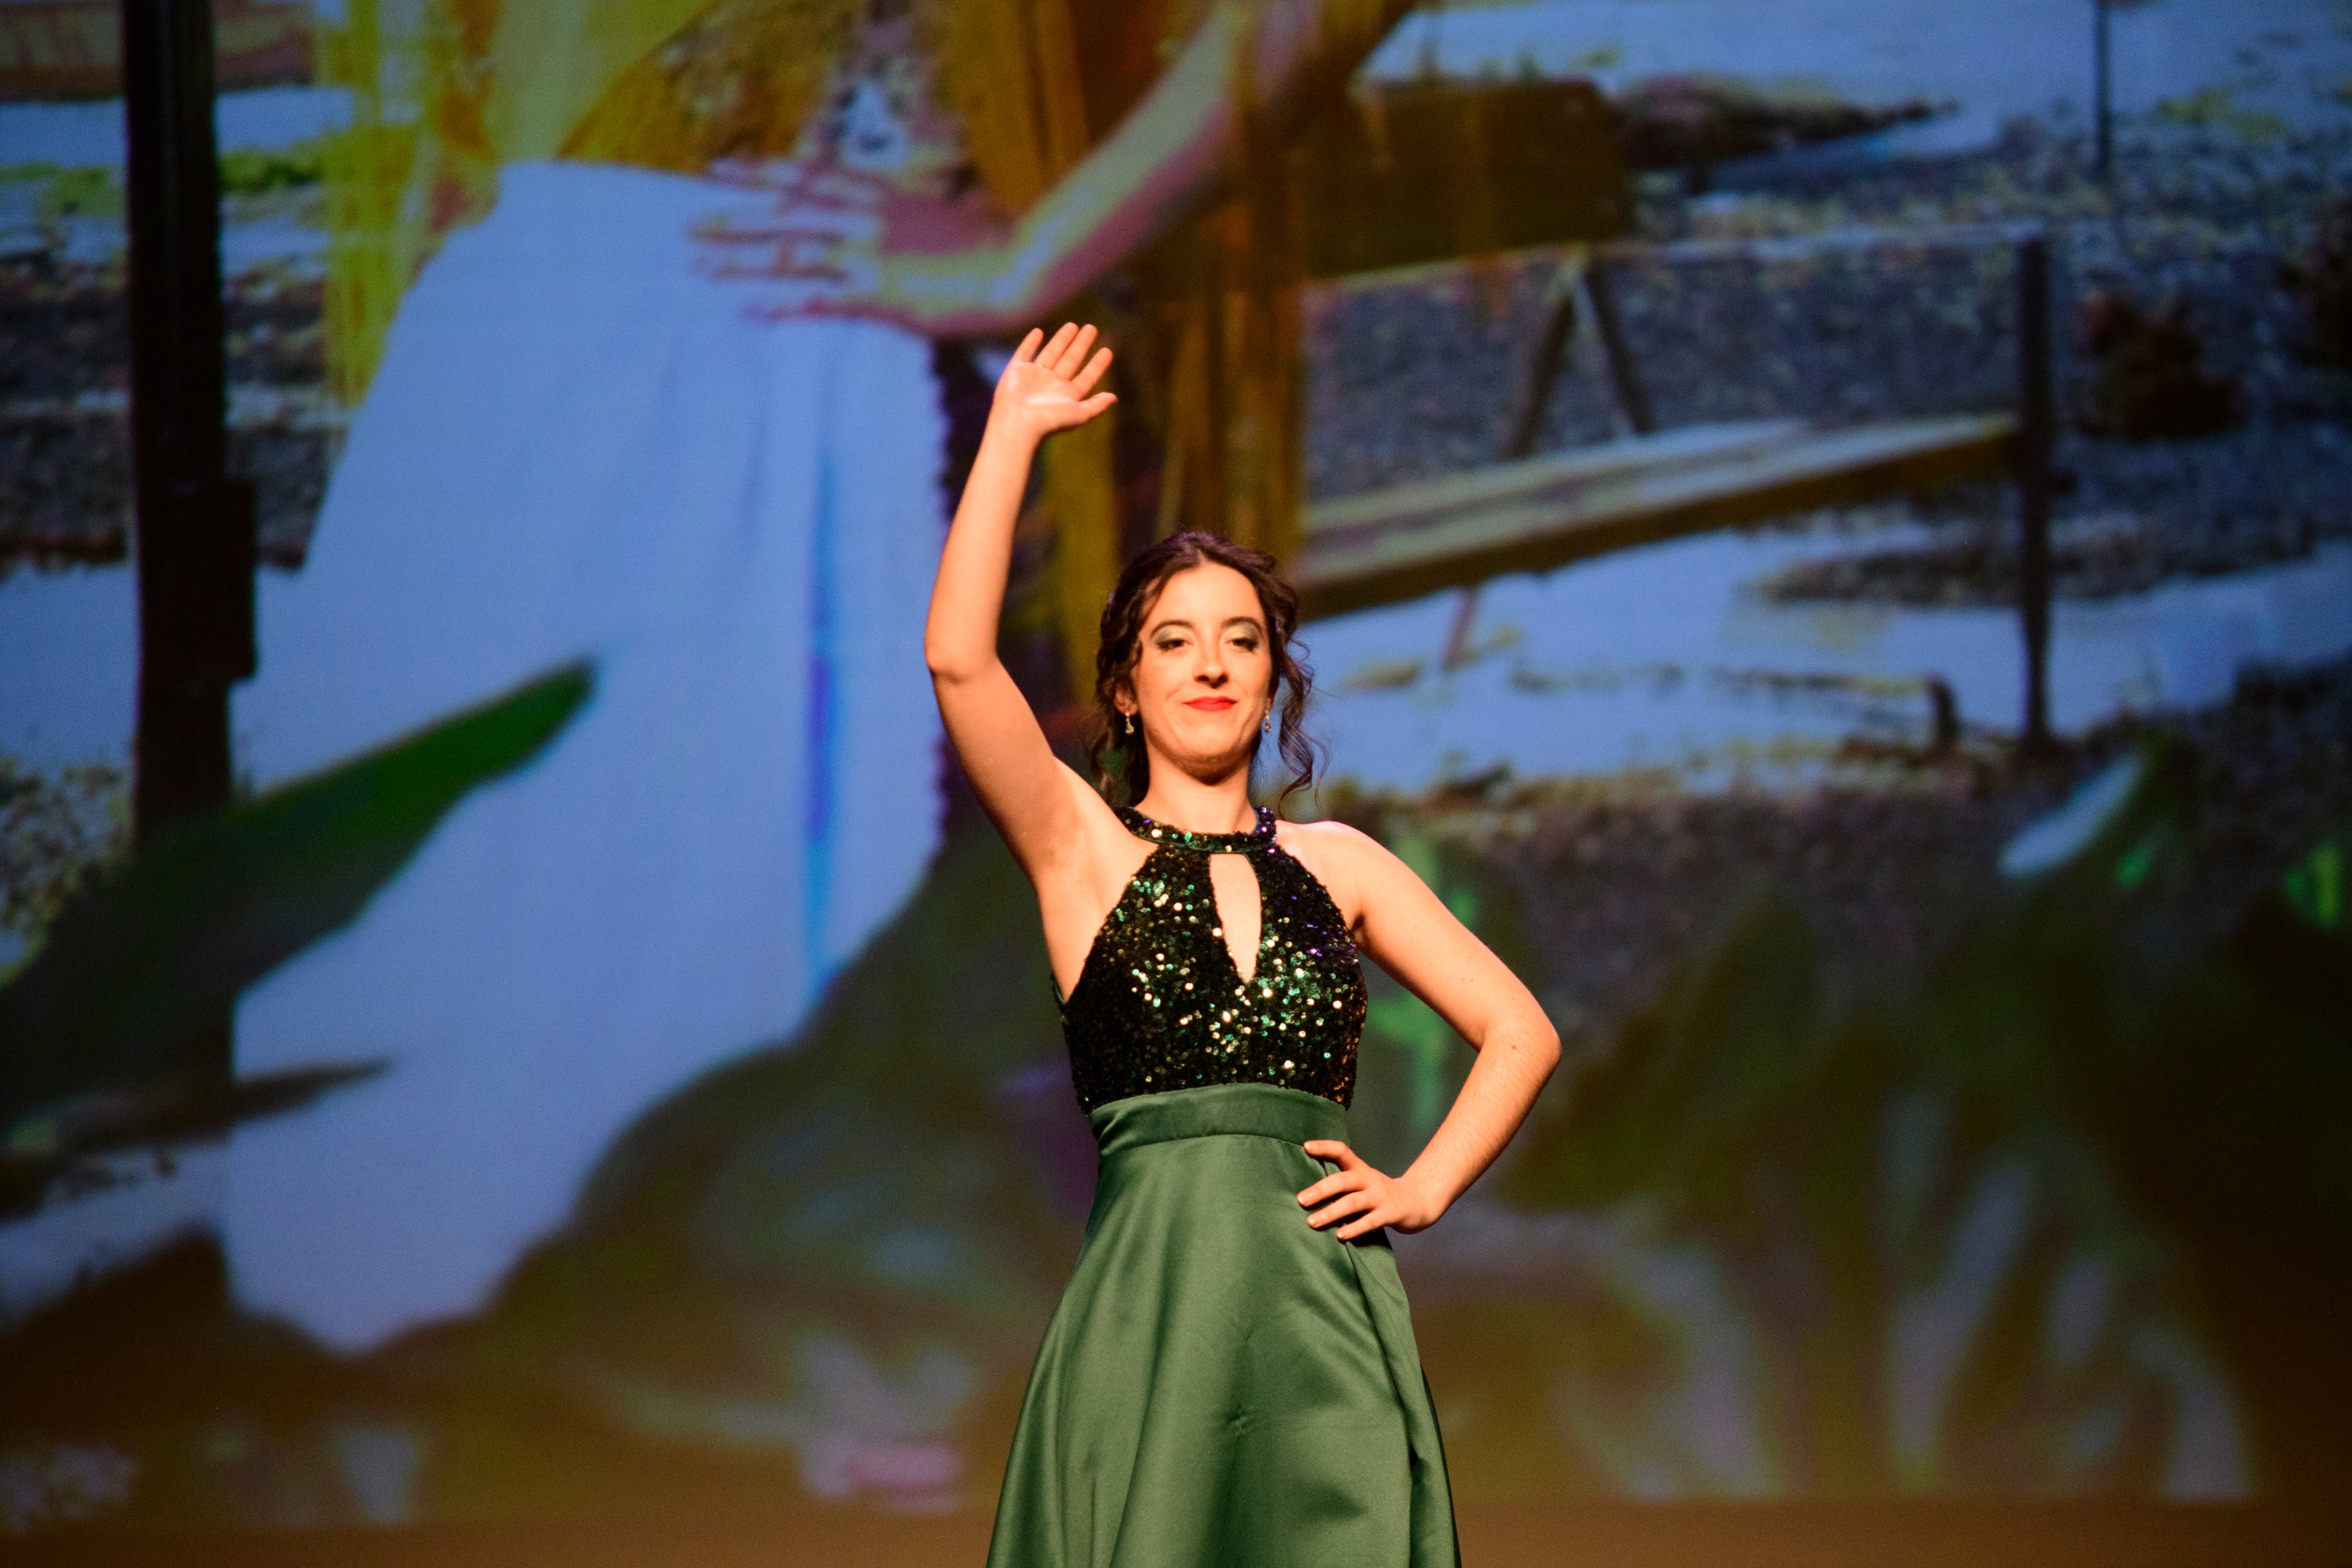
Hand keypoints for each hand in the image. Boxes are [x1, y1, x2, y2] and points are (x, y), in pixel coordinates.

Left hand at [692, 158, 1018, 333]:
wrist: (1018, 265)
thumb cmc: (997, 242)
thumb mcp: (952, 214)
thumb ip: (924, 214)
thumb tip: (925, 208)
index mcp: (883, 192)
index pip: (810, 174)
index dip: (763, 171)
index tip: (724, 168)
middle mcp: (866, 217)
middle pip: (785, 210)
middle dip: (735, 214)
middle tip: (692, 220)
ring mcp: (869, 256)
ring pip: (790, 252)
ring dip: (741, 259)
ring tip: (700, 263)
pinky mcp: (878, 296)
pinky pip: (817, 300)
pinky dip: (779, 305)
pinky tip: (746, 310)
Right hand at [990, 323, 1115, 444]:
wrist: (1018, 423)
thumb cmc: (1049, 421)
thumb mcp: (1079, 414)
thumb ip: (1096, 406)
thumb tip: (1114, 398)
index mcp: (1067, 395)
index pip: (1087, 377)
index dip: (1097, 365)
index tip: (1108, 351)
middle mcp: (1051, 385)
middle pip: (1070, 360)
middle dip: (1081, 345)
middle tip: (1092, 328)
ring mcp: (1034, 377)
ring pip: (1051, 353)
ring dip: (1061, 340)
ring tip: (1073, 325)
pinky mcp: (1016, 371)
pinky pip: (1024, 353)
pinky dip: (1030, 343)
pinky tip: (1038, 332)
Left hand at [1298, 1141, 1445, 1239]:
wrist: (1418, 1202)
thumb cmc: (1380, 1195)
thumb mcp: (1363, 1184)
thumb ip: (1341, 1186)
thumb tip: (1307, 1194)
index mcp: (1361, 1170)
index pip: (1343, 1152)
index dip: (1325, 1147)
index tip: (1306, 1147)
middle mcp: (1370, 1179)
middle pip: (1343, 1180)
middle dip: (1320, 1190)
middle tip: (1300, 1200)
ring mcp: (1381, 1196)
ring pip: (1353, 1202)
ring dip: (1331, 1212)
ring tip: (1312, 1222)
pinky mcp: (1390, 1213)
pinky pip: (1370, 1221)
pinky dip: (1355, 1228)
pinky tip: (1341, 1235)